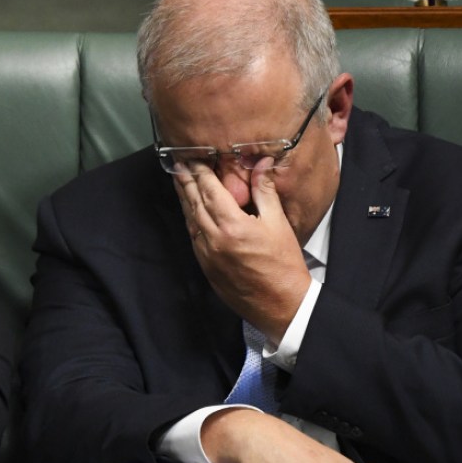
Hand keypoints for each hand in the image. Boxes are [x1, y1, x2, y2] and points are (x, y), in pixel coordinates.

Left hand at [174, 160, 311, 340]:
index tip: (193, 158)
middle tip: (178, 165)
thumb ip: (265, 190)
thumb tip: (262, 163)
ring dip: (184, 199)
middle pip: (194, 203)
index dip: (200, 172)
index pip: (209, 191)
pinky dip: (190, 219)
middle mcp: (214, 239)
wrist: (281, 304)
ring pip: (190, 220)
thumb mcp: (277, 223)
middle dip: (186, 182)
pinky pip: (193, 237)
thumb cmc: (283, 264)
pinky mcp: (206, 266)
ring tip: (179, 182)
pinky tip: (190, 210)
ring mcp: (207, 254)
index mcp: (232, 226)